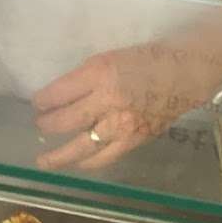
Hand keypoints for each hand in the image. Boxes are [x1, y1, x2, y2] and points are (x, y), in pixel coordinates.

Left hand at [33, 41, 204, 171]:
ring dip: (61, 155)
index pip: (61, 92)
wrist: (184, 73)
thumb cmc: (144, 59)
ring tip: (45, 160)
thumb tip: (60, 97)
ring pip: (83, 146)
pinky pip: (105, 157)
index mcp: (101, 73)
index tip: (36, 103)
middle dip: (48, 125)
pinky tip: (77, 164)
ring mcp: (123, 124)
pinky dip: (88, 162)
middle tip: (39, 125)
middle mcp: (109, 100)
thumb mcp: (108, 58)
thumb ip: (85, 78)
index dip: (43, 100)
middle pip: (68, 120)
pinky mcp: (135, 140)